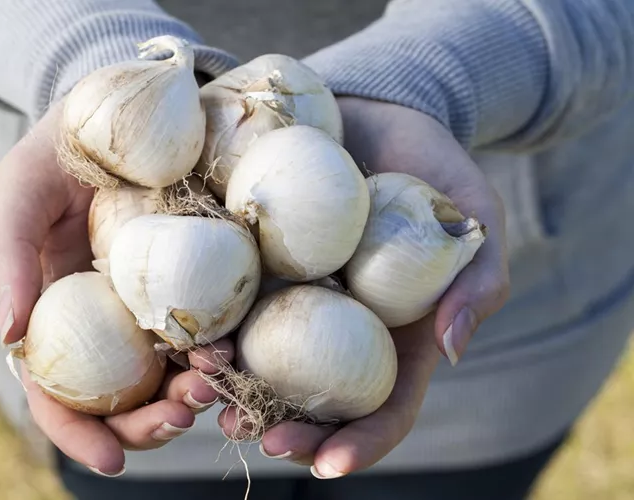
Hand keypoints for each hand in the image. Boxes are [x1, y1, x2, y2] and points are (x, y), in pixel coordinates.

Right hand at [0, 101, 226, 475]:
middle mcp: (102, 323)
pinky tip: (236, 352)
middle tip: (183, 418)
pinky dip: (220, 353)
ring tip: (215, 390)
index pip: (55, 393)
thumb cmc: (61, 150)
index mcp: (54, 313)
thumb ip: (8, 253)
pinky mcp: (191, 285)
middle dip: (149, 425)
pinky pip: (206, 330)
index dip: (77, 433)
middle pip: (119, 399)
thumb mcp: (21, 187)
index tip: (110, 462)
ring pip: (168, 376)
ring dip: (191, 397)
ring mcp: (147, 307)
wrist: (125, 111)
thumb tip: (10, 332)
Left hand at [220, 98, 509, 476]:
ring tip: (205, 391)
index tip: (326, 466)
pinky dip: (204, 322)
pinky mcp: (249, 261)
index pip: (382, 407)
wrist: (370, 109)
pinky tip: (181, 333)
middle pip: (311, 399)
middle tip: (255, 437)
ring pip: (257, 359)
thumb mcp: (473, 217)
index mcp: (390, 334)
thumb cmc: (431, 166)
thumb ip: (479, 280)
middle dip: (282, 428)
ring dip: (230, 386)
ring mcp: (287, 297)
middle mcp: (334, 328)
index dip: (358, 443)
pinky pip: (223, 300)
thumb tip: (453, 350)